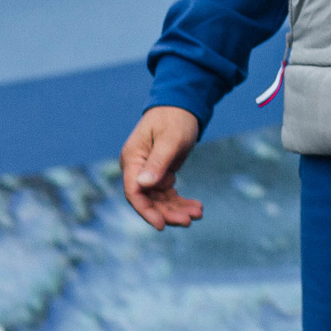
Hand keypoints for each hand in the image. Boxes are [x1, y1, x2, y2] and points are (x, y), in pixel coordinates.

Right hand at [121, 106, 205, 229]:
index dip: (146, 211)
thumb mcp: (170, 140)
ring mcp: (148, 172)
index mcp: (133, 159)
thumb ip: (158, 162)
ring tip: (198, 213)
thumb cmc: (175, 119)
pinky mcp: (160, 174)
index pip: (134, 192)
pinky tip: (197, 207)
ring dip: (177, 209)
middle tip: (189, 220)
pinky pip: (169, 194)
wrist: (182, 106)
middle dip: (167, 213)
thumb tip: (143, 185)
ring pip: (160, 200)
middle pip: (148, 200)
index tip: (161, 225)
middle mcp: (137, 168)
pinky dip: (181, 202)